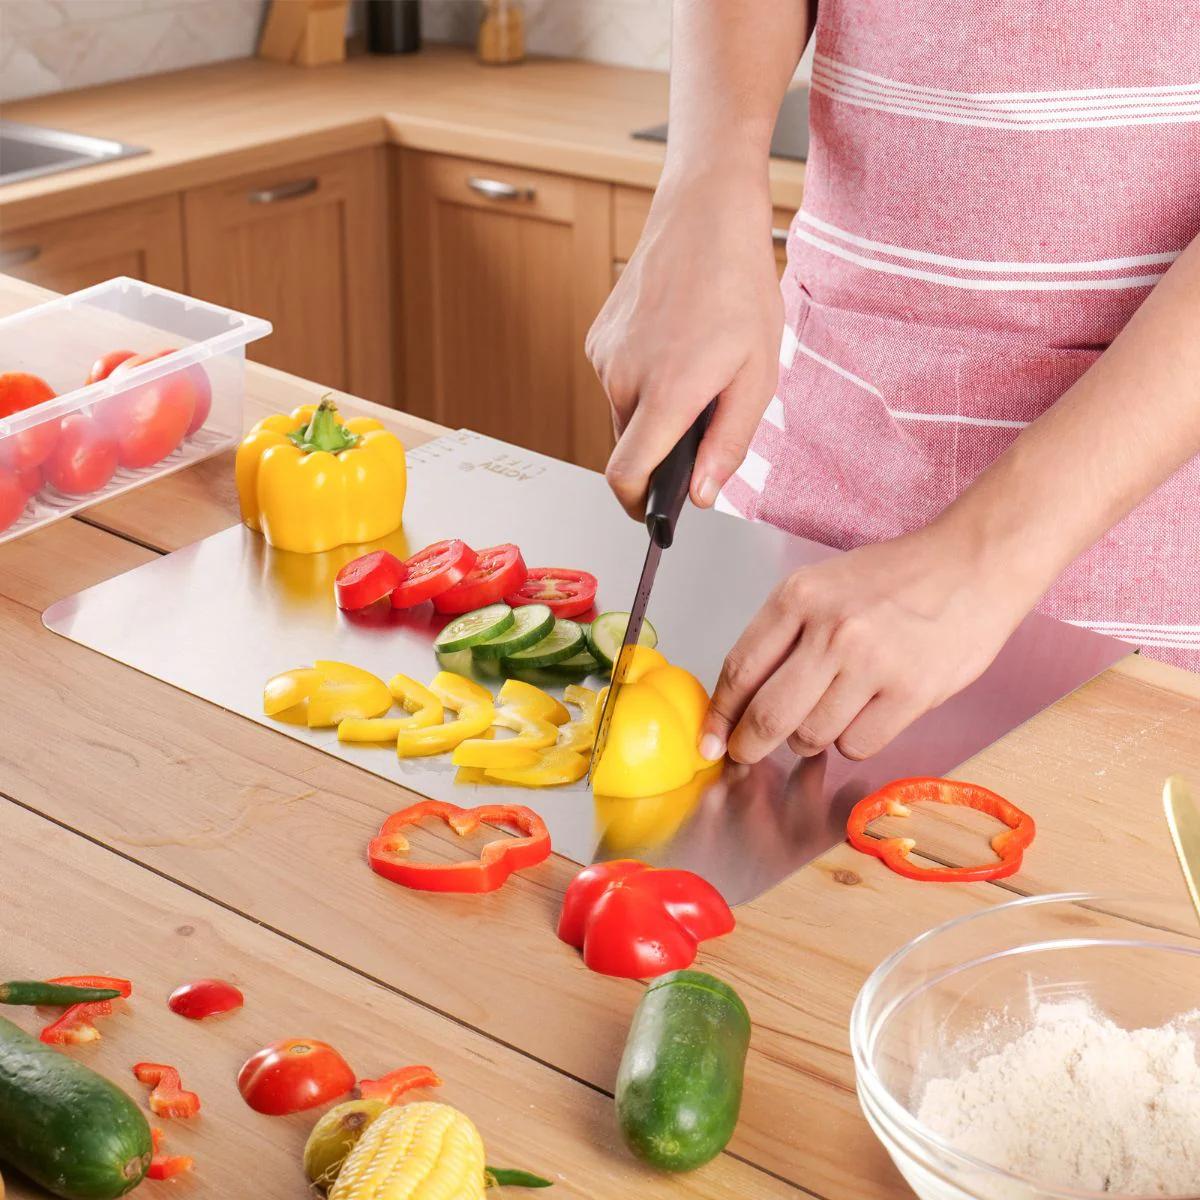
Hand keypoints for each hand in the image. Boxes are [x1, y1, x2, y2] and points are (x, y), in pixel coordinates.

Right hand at [586, 169, 782, 519]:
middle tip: (706, 414)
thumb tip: (702, 496)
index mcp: (665, 394)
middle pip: (629, 448)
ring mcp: (604, 356)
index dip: (637, 506)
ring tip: (695, 367)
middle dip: (660, 449)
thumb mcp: (757, 376)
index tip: (652, 514)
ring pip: (624, 413)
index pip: (625, 476)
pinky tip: (675, 344)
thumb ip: (727, 445)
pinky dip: (643, 380)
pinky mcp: (598, 337)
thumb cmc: (739, 288)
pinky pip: (617, 380)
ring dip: (654, 411)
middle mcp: (623, 378)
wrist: (704, 213)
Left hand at [698, 527, 1033, 763]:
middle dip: (749, 746)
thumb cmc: (896, 579)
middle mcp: (831, 629)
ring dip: (810, 739)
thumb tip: (741, 699)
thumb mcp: (824, 587)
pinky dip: (853, 740)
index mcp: (799, 596)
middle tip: (746, 754)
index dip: (720, 714)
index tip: (711, 738)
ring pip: (812, 736)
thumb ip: (783, 637)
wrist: (973, 564)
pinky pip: (857, 746)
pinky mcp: (911, 693)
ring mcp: (872, 663)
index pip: (740, 669)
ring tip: (830, 711)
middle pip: (767, 716)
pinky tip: (866, 713)